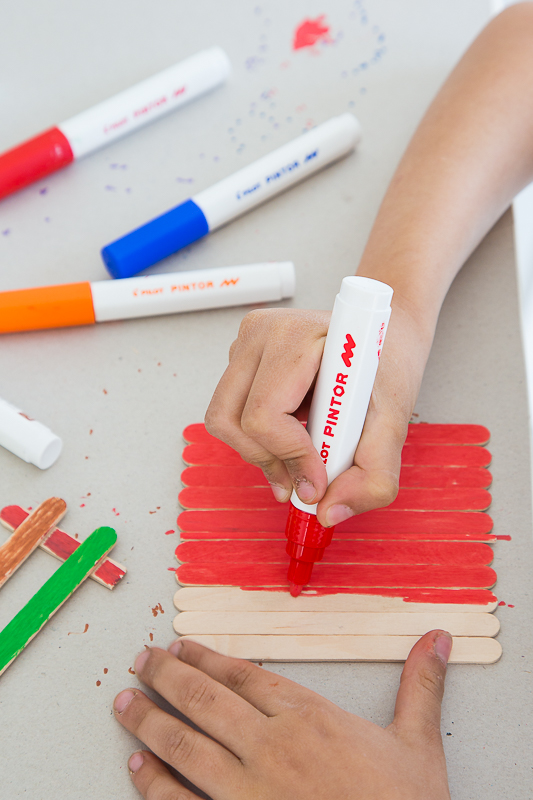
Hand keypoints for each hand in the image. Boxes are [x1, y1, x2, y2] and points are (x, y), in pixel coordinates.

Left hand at [114, 630, 451, 799]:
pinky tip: (137, 767)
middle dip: (166, 677)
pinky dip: (155, 784)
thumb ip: (421, 687)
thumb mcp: (419, 744)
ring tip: (124, 703)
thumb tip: (436, 640)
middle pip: (205, 699)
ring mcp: (248, 789)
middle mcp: (271, 745)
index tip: (181, 646)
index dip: (207, 658)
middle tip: (140, 661)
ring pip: (185, 742)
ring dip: (150, 719)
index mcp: (309, 716)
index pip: (244, 675)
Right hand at [204, 301, 431, 526]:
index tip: (318, 482)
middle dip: (268, 461)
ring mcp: (245, 344)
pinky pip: (231, 415)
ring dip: (263, 452)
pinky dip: (261, 439)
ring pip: (225, 422)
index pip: (264, 414)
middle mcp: (261, 332)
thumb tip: (328, 512)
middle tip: (304, 480)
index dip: (289, 458)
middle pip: (230, 421)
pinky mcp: (240, 359)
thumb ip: (374, 475)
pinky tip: (296, 432)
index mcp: (296, 336)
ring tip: (304, 452)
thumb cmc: (388, 368)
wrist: (388, 336)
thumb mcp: (394, 423)